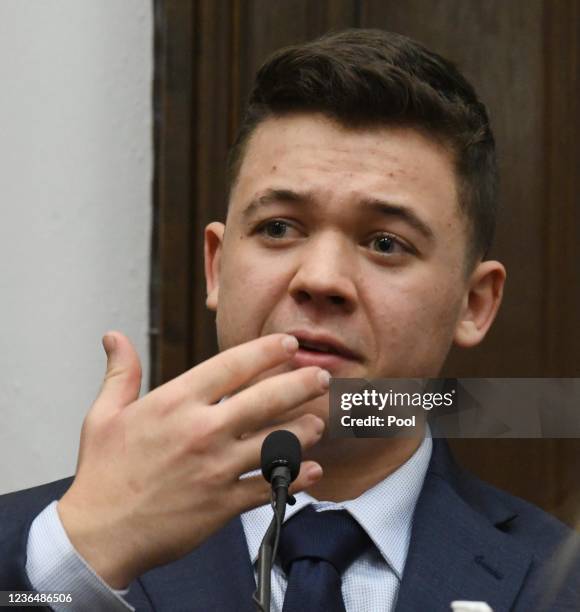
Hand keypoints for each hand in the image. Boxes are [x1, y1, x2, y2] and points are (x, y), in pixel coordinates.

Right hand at [57, 332, 327, 587]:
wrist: (99, 534)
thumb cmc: (103, 474)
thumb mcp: (103, 415)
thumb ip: (120, 373)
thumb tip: (114, 337)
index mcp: (175, 403)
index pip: (232, 365)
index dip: (266, 350)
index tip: (288, 343)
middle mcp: (202, 431)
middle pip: (265, 399)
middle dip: (300, 383)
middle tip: (320, 377)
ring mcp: (216, 468)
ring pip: (276, 442)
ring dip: (304, 431)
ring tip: (318, 422)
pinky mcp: (223, 503)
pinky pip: (269, 487)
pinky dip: (295, 479)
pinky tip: (312, 470)